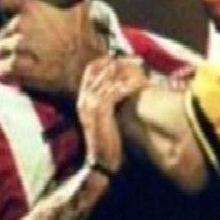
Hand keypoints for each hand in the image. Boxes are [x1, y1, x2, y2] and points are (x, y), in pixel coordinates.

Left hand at [0, 0, 107, 95]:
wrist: (88, 68)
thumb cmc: (87, 40)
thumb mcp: (83, 12)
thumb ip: (74, 0)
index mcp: (34, 8)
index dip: (7, 5)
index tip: (10, 10)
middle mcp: (22, 24)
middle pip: (3, 29)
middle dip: (11, 37)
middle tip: (24, 45)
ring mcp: (19, 47)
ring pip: (0, 50)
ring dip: (7, 55)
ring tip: (18, 61)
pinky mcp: (19, 68)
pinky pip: (3, 69)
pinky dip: (6, 73)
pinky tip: (14, 75)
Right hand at [76, 57, 147, 174]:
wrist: (102, 162)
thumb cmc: (107, 141)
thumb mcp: (105, 119)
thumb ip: (109, 103)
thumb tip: (119, 88)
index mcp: (83, 101)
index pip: (89, 72)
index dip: (104, 63)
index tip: (119, 57)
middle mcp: (84, 101)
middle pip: (97, 73)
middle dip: (115, 65)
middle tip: (132, 59)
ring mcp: (90, 108)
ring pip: (105, 81)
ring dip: (121, 74)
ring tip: (136, 69)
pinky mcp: (100, 114)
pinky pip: (111, 94)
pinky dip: (122, 88)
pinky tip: (134, 85)